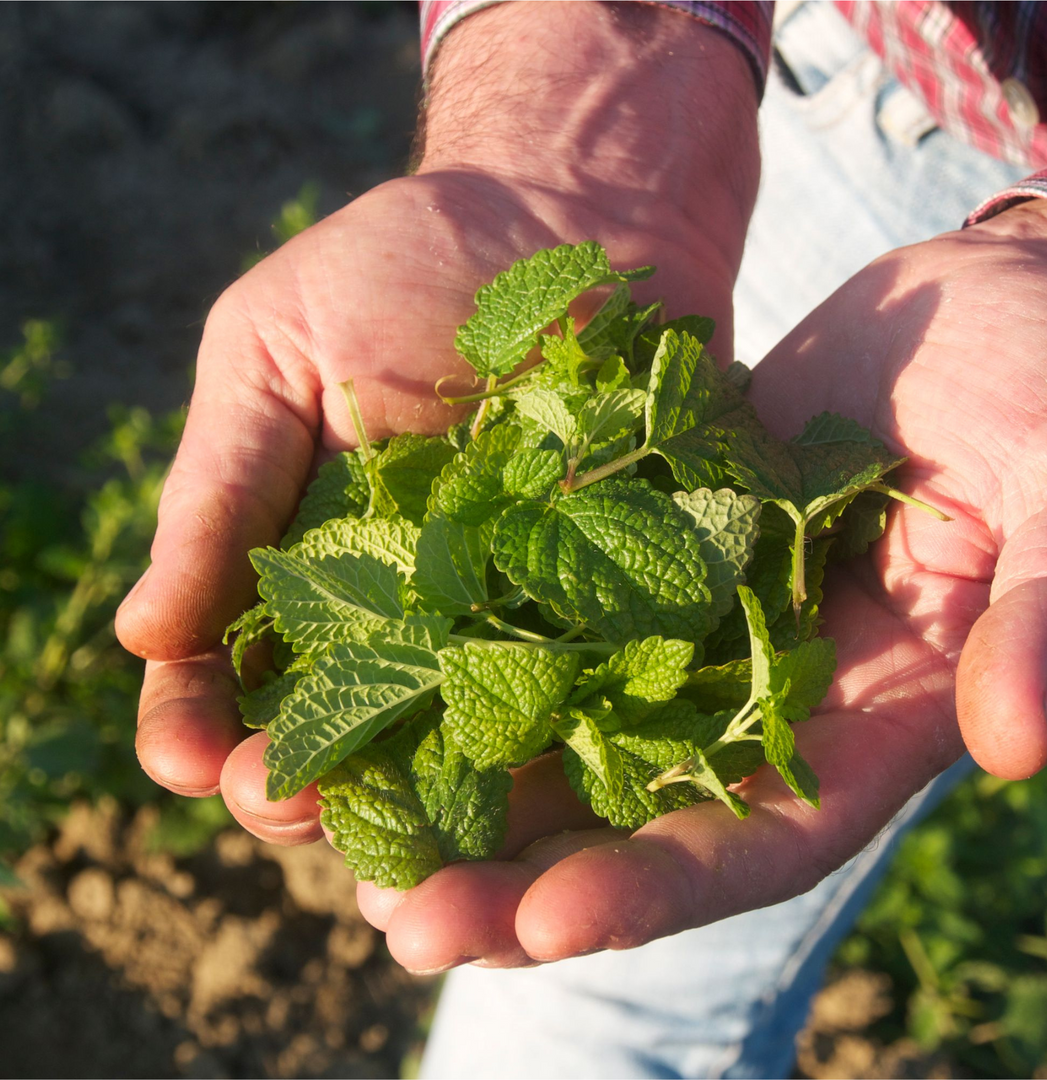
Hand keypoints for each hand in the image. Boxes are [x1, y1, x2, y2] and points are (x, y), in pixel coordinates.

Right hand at [116, 8, 758, 857]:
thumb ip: (219, 492)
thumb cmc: (407, 264)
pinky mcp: (617, 596)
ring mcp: (512, 611)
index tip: (185, 755)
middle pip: (342, 723)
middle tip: (280, 802)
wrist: (577, 211)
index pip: (234, 666)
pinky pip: (580, 683)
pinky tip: (524, 778)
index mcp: (306, 560)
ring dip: (416, 789)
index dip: (200, 719)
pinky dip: (551, 737)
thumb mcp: (275, 354)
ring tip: (386, 831)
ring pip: (453, 733)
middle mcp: (406, 607)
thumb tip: (142, 636)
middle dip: (303, 774)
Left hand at [350, 201, 1046, 973]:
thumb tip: (1013, 739)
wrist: (978, 309)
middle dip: (522, 873)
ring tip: (348, 819)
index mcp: (868, 718)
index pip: (756, 839)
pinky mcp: (649, 548)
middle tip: (401, 917)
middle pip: (635, 811)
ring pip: (571, 720)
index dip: (654, 889)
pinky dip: (475, 645)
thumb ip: (1044, 615)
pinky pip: (550, 608)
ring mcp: (698, 622)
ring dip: (468, 772)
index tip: (539, 928)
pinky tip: (386, 669)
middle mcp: (766, 692)